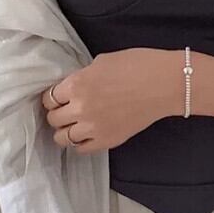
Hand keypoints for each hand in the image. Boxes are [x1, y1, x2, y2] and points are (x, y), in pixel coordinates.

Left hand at [41, 48, 176, 153]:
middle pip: (53, 119)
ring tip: (72, 125)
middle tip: (65, 110)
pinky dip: (79, 143)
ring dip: (65, 130)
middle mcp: (80, 109)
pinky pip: (82, 150)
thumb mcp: (101, 62)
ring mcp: (93, 128)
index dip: (52, 97)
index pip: (49, 98)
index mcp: (76, 85)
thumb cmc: (137, 65)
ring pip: (63, 138)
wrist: (164, 83)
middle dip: (57, 113)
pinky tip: (84, 135)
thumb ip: (82, 76)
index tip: (57, 97)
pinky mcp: (108, 140)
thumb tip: (74, 86)